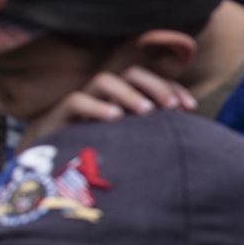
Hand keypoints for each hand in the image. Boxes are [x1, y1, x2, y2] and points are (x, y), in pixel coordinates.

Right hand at [20, 67, 195, 145]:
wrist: (53, 171)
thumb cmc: (101, 157)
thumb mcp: (133, 144)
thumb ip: (154, 135)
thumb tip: (187, 136)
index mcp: (124, 97)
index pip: (151, 81)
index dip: (172, 88)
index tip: (189, 108)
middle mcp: (104, 94)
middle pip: (132, 73)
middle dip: (155, 85)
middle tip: (171, 107)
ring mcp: (82, 100)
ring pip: (105, 80)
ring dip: (128, 93)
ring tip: (146, 111)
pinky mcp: (59, 114)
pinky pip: (77, 101)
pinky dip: (97, 107)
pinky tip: (115, 118)